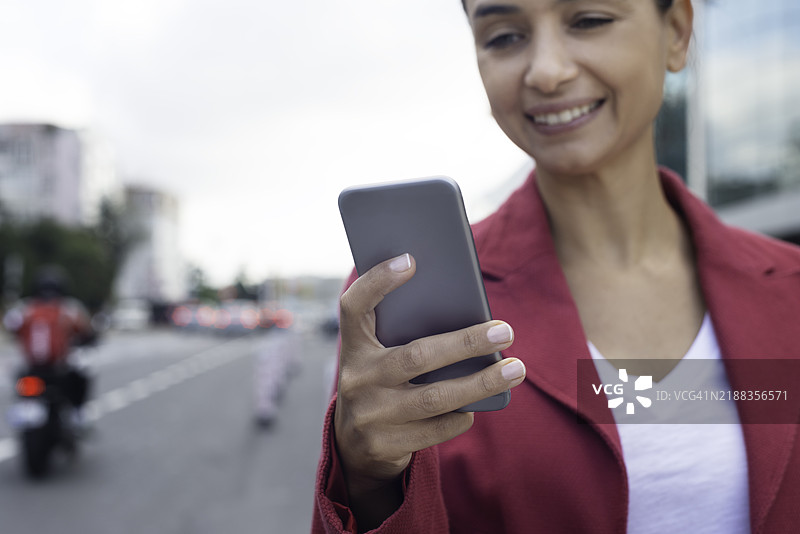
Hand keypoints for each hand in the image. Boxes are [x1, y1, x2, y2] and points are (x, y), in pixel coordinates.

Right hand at [334, 253, 525, 523]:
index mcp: (354, 345)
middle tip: (506, 331)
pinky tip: (480, 405)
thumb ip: (405, 335)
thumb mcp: (381, 355)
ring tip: (516, 369)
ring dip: (481, 382)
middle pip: (416, 356)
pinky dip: (462, 416)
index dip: (378, 282)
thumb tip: (467, 317)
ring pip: (434, 397)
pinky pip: (435, 429)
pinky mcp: (382, 445)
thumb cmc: (383, 382)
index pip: (355, 306)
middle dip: (466, 343)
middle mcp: (355, 378)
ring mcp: (367, 414)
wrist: (354, 445)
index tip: (411, 259)